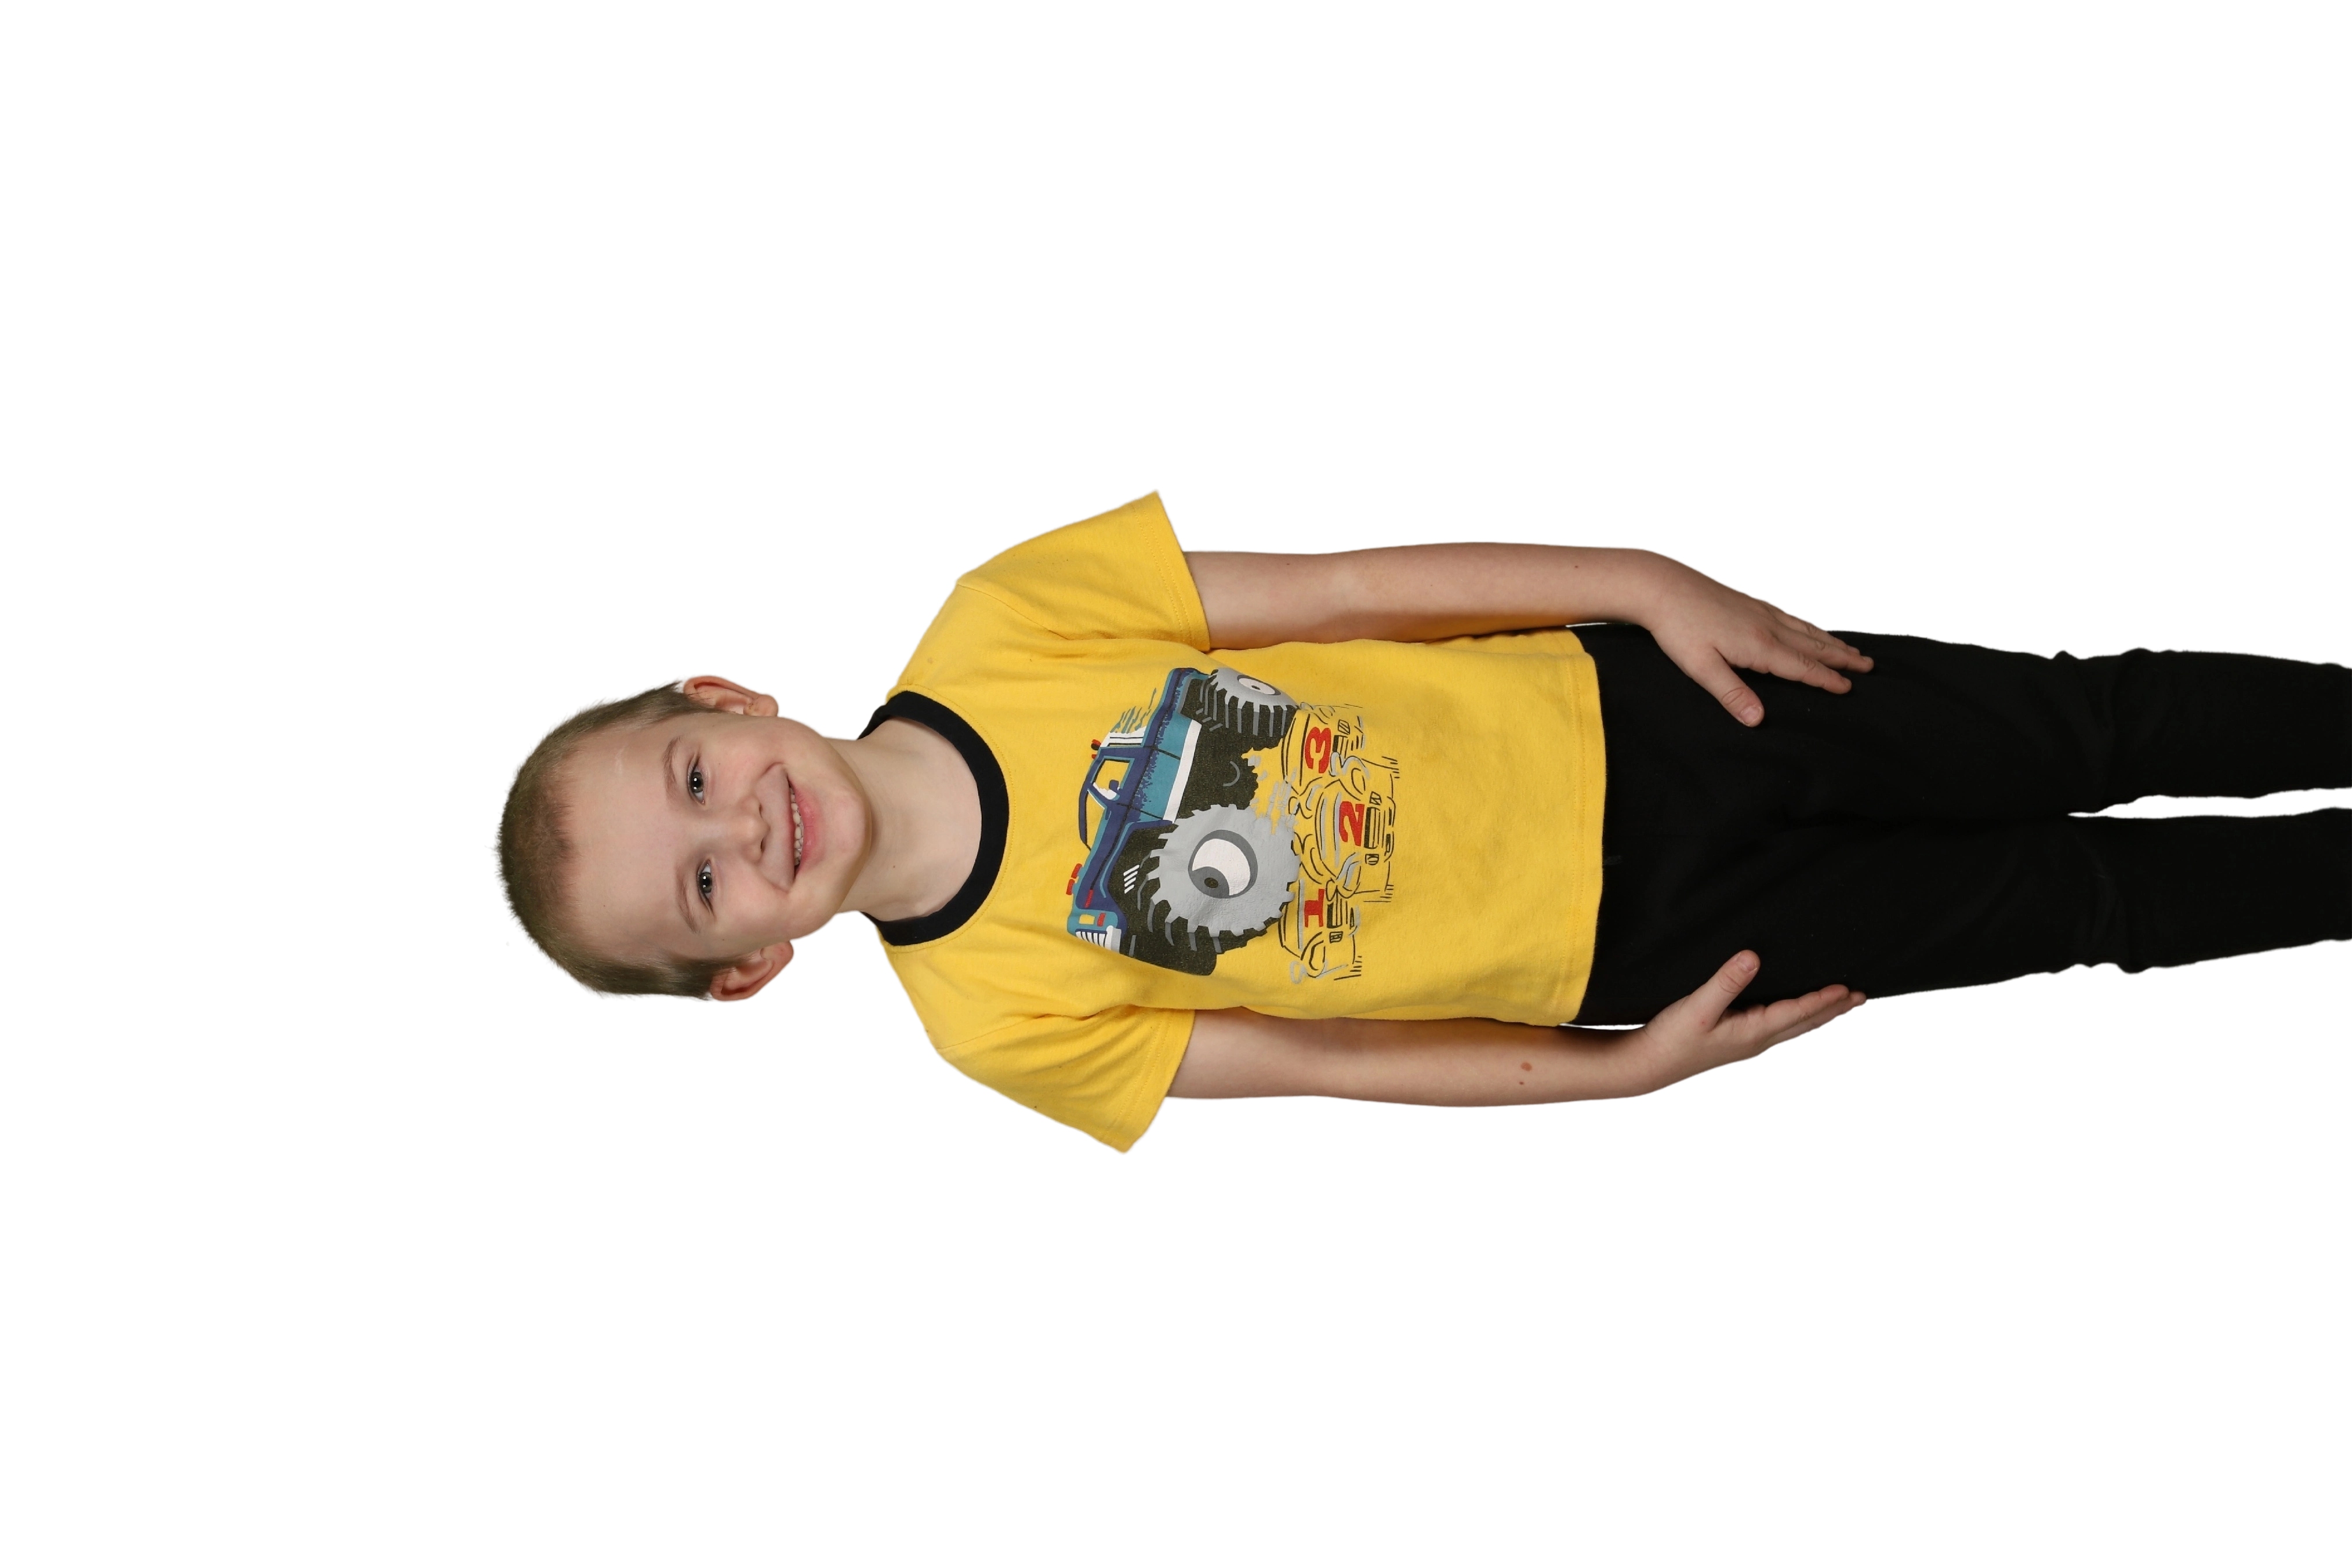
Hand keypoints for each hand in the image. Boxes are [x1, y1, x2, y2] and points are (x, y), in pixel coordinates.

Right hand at [1628, 951, 1865, 1091]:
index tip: (1847, 988)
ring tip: (1836, 1004)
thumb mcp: (1697, 1007)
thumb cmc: (1670, 1039)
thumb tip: (1752, 957)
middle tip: (1859, 997)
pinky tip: (1790, 1014)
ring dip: (1816, 1015)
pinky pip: (1776, 1028)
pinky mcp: (1734, 1041)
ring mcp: (1745, 1043)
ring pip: (1792, 1027)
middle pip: (1803, 1023)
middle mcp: (1755, 1040)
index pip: (1797, 1013)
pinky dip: (1794, 1018)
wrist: (1647, 1066)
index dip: (1823, 1000)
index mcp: (1752, 1032)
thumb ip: (1725, 982)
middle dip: (1832, 1009)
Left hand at [1636, 553, 1873, 725]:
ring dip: (1830, 640)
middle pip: (1813, 645)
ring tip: (1850, 648)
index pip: (1801, 667)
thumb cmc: (1677, 627)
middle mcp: (1766, 625)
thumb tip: (1758, 721)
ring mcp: (1759, 609)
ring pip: (1804, 628)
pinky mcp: (1748, 600)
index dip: (1826, 679)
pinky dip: (1808, 624)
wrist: (1661, 584)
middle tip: (1868, 666)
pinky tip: (1808, 625)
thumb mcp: (1700, 667)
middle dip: (1841, 658)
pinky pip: (1790, 615)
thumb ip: (1731, 694)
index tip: (1849, 688)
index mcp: (1758, 645)